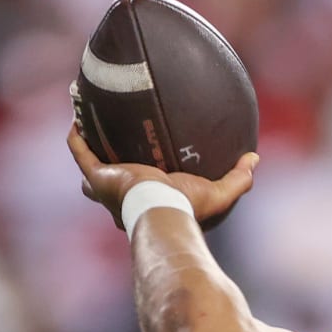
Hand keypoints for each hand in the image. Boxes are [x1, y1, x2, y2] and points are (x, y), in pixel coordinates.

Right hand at [67, 121, 257, 228]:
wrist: (162, 211)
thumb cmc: (188, 208)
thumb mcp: (220, 194)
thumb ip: (239, 179)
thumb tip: (255, 159)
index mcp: (147, 205)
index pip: (143, 197)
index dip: (143, 184)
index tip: (149, 167)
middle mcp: (122, 201)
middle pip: (110, 189)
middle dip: (109, 172)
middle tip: (112, 149)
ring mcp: (107, 188)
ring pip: (91, 171)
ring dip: (88, 153)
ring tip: (88, 130)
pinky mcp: (98, 176)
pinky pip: (80, 153)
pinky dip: (76, 138)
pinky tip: (77, 120)